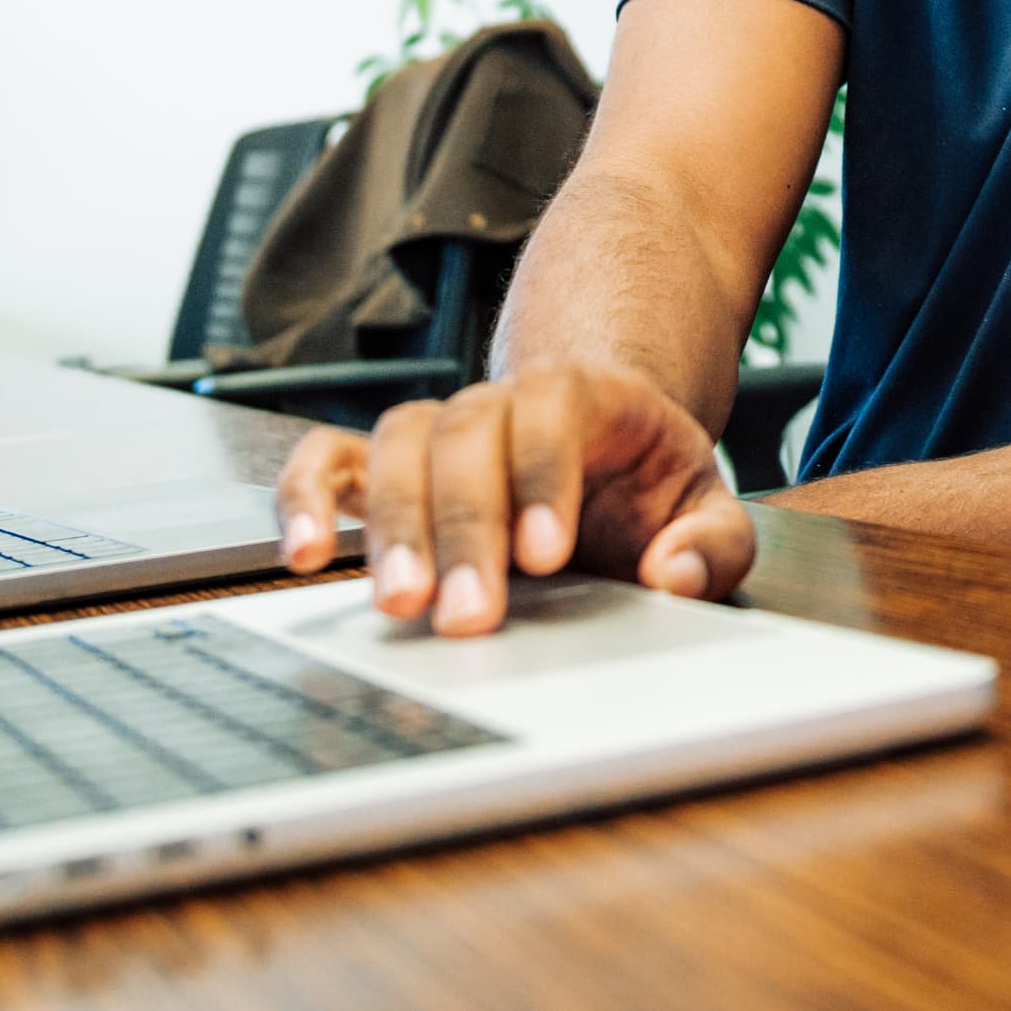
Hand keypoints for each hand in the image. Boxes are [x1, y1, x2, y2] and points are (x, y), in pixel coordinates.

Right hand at [272, 361, 754, 635]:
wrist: (604, 444)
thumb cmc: (648, 484)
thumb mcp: (707, 505)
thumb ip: (711, 542)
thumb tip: (674, 574)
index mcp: (587, 397)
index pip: (552, 410)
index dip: (541, 474)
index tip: (545, 553)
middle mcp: (501, 403)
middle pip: (464, 435)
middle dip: (464, 527)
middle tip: (468, 613)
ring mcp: (438, 431)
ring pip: (396, 447)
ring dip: (392, 524)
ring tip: (399, 602)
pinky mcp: (385, 466)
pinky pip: (328, 459)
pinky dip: (304, 497)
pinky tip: (299, 554)